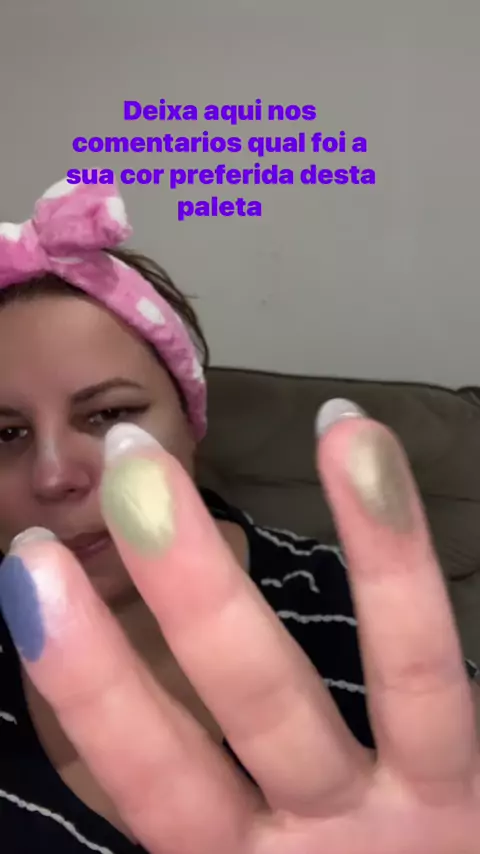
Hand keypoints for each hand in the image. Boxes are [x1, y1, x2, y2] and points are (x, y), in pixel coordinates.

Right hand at [3, 411, 478, 853]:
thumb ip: (207, 801)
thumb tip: (131, 717)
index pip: (151, 775)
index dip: (90, 680)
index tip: (30, 573)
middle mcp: (322, 842)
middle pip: (251, 704)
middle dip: (190, 587)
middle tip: (133, 466)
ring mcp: (414, 816)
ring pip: (399, 678)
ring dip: (376, 548)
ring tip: (339, 430)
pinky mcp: (476, 794)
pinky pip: (445, 666)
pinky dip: (414, 561)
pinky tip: (379, 457)